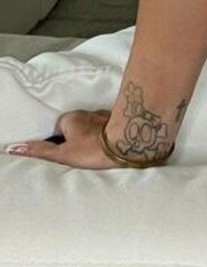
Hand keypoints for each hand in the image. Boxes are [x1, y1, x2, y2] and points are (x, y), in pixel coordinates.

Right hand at [5, 109, 127, 168]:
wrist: (129, 142)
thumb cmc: (93, 149)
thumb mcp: (63, 154)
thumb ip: (41, 151)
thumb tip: (16, 148)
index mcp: (71, 117)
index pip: (59, 128)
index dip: (61, 142)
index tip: (67, 153)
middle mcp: (88, 112)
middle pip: (79, 126)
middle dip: (79, 137)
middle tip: (84, 154)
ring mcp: (106, 114)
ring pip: (96, 125)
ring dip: (96, 135)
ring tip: (100, 152)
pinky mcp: (122, 119)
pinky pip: (112, 126)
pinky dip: (111, 134)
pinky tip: (115, 145)